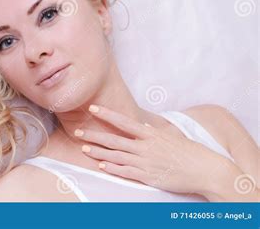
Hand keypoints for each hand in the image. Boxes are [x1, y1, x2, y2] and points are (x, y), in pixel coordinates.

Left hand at [76, 105, 228, 195]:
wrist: (206, 170)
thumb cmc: (190, 152)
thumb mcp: (171, 137)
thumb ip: (154, 132)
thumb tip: (143, 126)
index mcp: (151, 134)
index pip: (124, 121)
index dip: (107, 114)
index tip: (93, 108)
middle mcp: (146, 146)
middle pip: (115, 139)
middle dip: (95, 135)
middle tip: (78, 131)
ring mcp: (146, 162)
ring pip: (117, 156)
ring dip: (99, 152)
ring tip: (84, 149)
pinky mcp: (149, 177)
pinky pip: (127, 172)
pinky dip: (113, 169)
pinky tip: (102, 166)